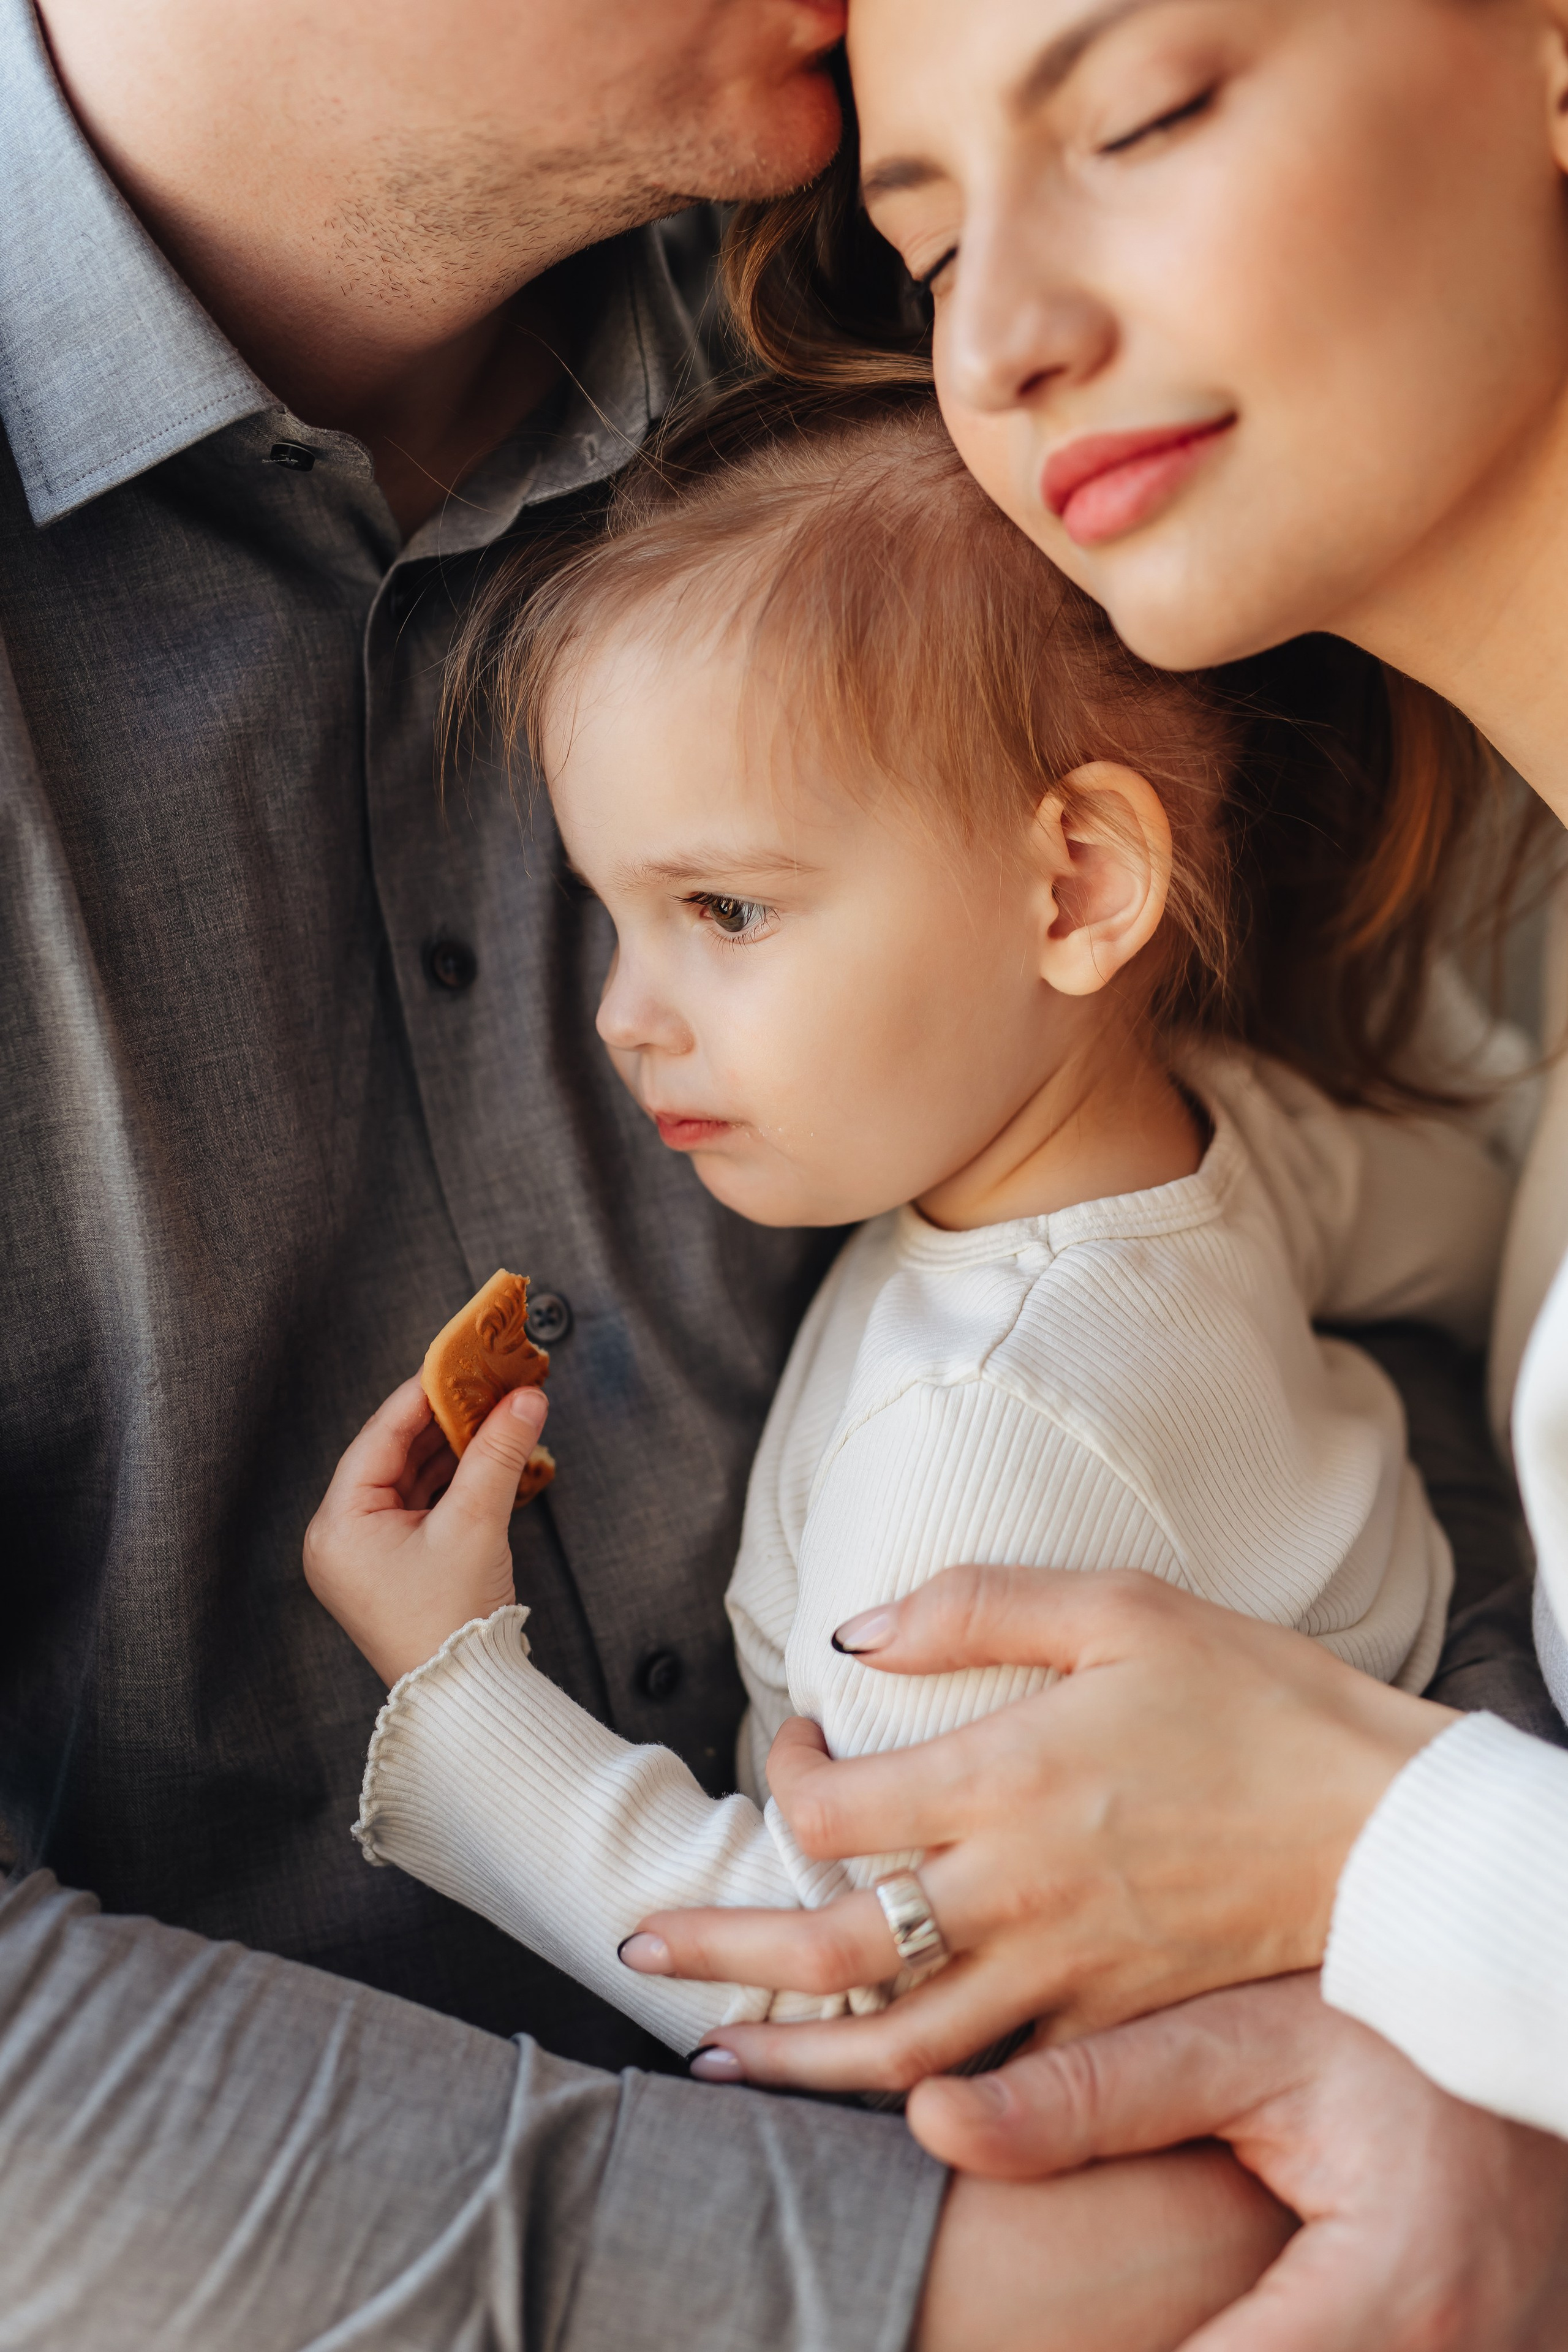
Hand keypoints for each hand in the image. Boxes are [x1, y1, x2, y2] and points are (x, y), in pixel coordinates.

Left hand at [303, 1375, 548, 1685]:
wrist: (465, 1698)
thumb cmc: (452, 1621)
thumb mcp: (476, 1524)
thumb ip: (498, 1453)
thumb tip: (526, 1398)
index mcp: (338, 1525)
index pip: (380, 1436)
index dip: (425, 1394)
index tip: (462, 1360)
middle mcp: (340, 1538)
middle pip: (394, 1454)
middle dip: (446, 1420)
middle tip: (488, 1383)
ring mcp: (365, 1556)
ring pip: (410, 1479)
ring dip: (454, 1449)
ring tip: (497, 1413)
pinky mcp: (393, 1568)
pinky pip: (419, 1507)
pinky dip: (453, 1482)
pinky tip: (488, 1456)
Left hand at [624, 1565, 1451, 2092]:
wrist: (1378, 1822)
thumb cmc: (1253, 1697)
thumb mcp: (1121, 1606)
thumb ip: (979, 1603)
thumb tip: (856, 1630)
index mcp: (1007, 1778)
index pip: (833, 1810)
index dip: (781, 1776)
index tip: (792, 1742)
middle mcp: (1016, 1890)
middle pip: (832, 1945)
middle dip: (721, 1949)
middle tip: (639, 1947)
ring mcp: (1061, 1972)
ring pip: (895, 2042)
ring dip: (792, 2053)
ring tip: (715, 2055)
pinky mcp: (1108, 2021)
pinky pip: (993, 2078)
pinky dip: (916, 2096)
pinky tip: (868, 2092)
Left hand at [908, 1974, 1567, 2351]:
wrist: (1531, 2001)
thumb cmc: (1387, 2016)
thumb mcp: (1242, 2042)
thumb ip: (1094, 2095)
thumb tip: (930, 2118)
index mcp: (1388, 2298)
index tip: (1009, 2350)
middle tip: (1056, 2326)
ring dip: (1204, 2346)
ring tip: (1134, 2313)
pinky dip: (1271, 2347)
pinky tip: (1209, 2314)